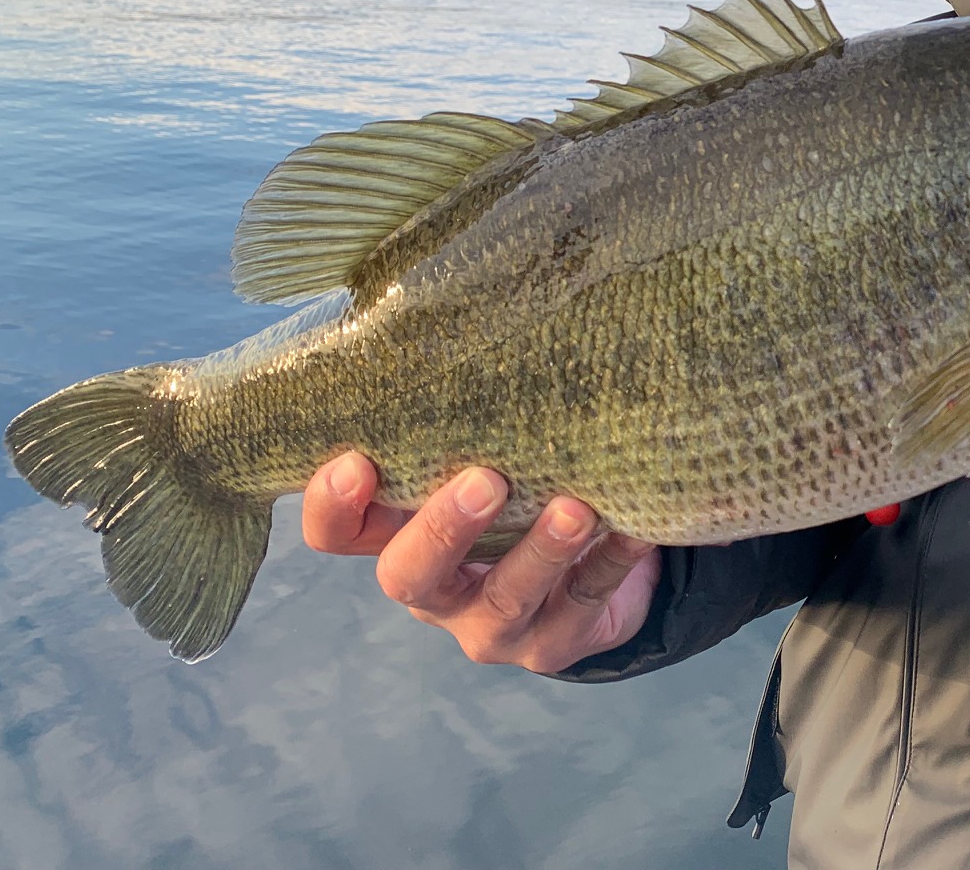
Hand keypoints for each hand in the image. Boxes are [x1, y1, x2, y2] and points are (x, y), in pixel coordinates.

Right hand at [302, 453, 660, 673]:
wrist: (591, 570)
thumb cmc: (522, 491)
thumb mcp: (482, 461)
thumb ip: (461, 426)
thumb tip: (462, 324)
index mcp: (399, 539)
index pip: (339, 535)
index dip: (334, 507)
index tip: (357, 460)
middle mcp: (436, 591)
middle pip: (408, 576)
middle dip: (443, 529)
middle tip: (484, 481)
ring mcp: (492, 626)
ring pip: (505, 598)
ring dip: (540, 551)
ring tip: (576, 510)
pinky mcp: (555, 644)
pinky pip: (585, 601)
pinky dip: (612, 563)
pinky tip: (635, 531)